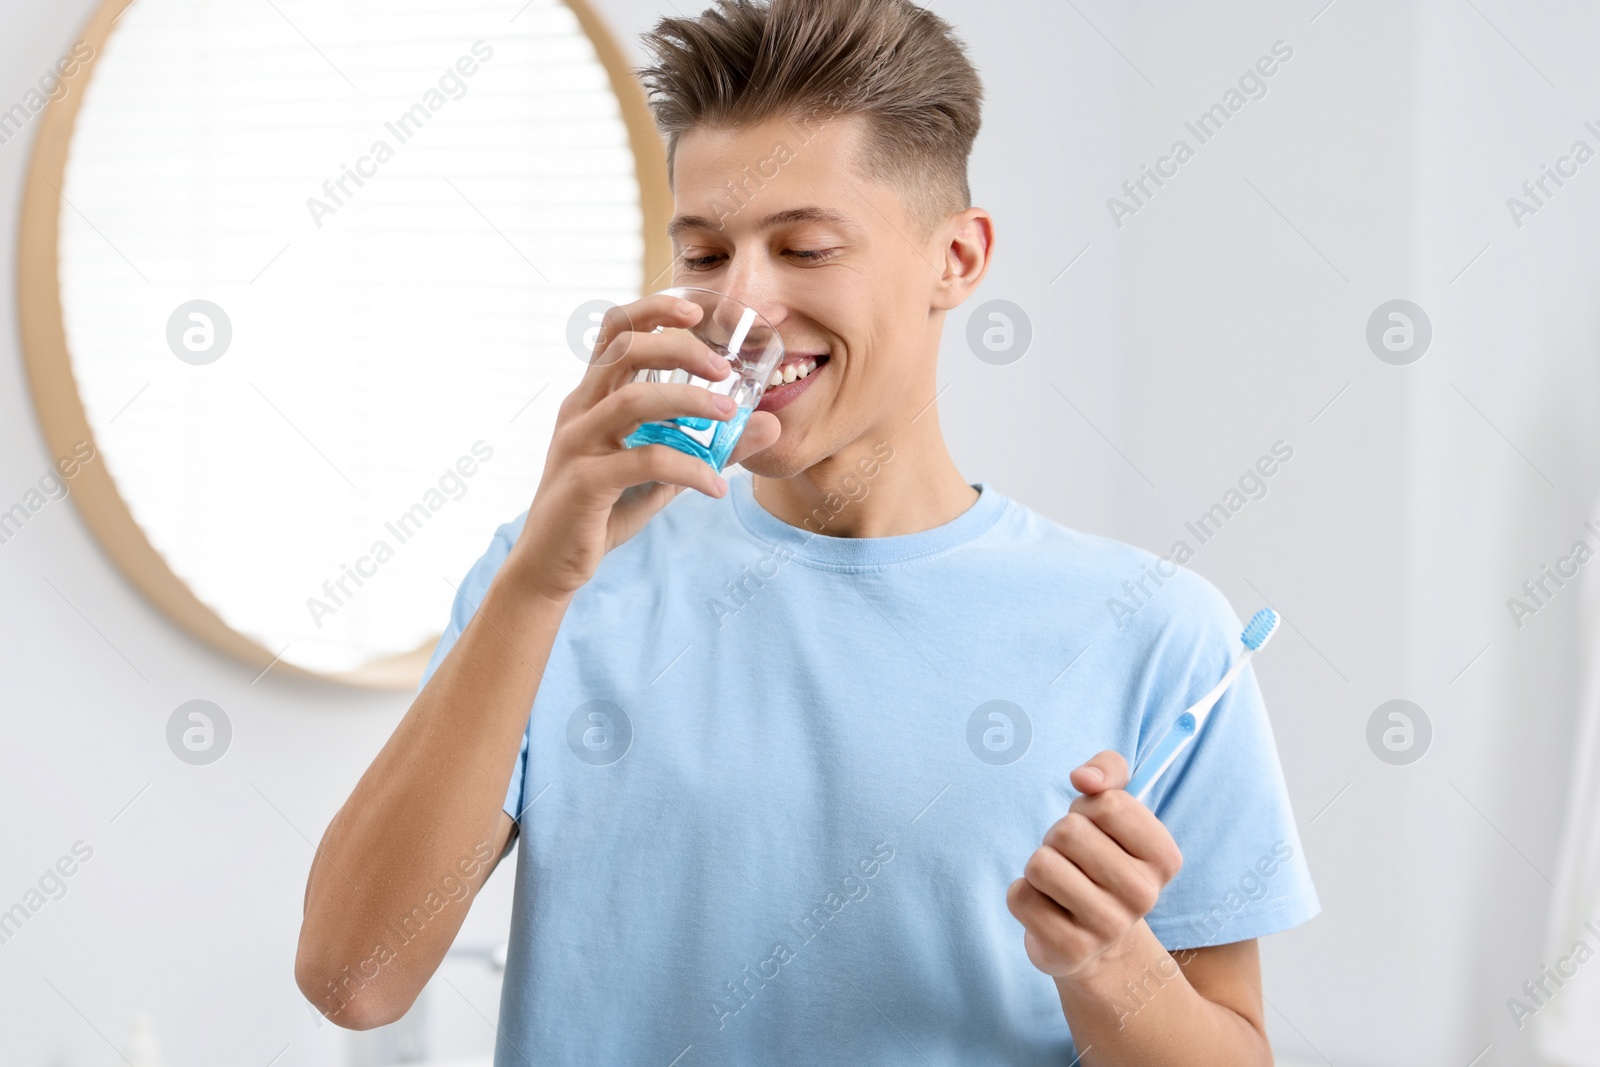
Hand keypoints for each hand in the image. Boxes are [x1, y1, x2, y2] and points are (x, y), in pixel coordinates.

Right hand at [508, 293, 780, 600]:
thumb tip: (768, 426)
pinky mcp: (584, 482)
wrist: (551, 565)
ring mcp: (577, 443)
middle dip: (679, 347)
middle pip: (624, 349)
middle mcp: (580, 409)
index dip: (653, 309)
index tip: (697, 310)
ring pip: (633, 399)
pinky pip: (644, 462)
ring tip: (729, 414)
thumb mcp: (660, 473)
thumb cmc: (602, 511)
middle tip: (724, 368)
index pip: (615, 330)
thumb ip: (707, 446)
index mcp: (592, 396)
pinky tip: (715, 486)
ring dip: (689, 400)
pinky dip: (689, 469)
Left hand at [1006, 750, 1183, 981]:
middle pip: (1069, 832)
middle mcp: (1144, 896)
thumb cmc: (1101, 859)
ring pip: (1041, 863)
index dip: (1087, 807)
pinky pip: (1020, 896)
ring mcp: (1107, 927)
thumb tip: (1084, 778)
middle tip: (1072, 860)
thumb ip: (1108, 770)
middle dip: (1058, 837)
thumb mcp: (1114, 809)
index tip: (1095, 828)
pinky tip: (1048, 910)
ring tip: (1059, 884)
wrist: (1096, 941)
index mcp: (1164, 858)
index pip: (1109, 803)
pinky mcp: (1069, 950)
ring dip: (1039, 865)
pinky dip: (1024, 894)